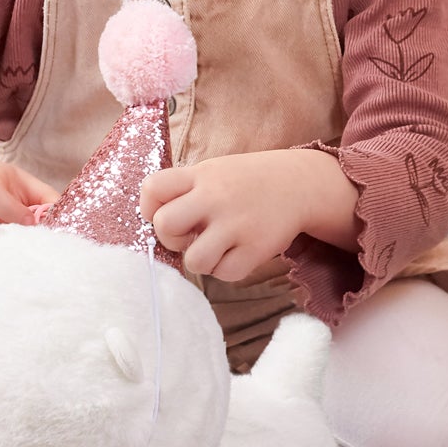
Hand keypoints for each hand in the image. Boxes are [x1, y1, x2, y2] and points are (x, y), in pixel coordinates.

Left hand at [138, 149, 358, 281]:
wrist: (299, 184)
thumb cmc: (245, 184)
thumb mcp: (212, 172)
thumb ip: (183, 193)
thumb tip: (155, 227)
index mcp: (200, 175)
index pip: (152, 188)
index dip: (148, 208)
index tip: (161, 214)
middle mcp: (215, 197)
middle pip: (164, 225)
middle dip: (170, 238)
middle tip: (189, 236)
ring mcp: (237, 223)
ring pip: (194, 260)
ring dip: (199, 260)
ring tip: (213, 248)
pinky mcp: (257, 247)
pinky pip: (224, 274)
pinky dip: (226, 269)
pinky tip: (235, 253)